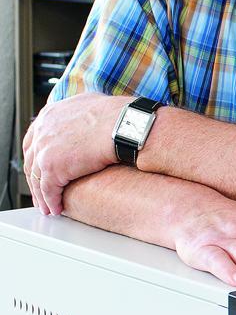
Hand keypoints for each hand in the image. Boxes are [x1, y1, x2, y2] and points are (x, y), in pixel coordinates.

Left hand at [23, 94, 123, 214]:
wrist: (125, 126)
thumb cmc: (119, 117)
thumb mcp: (91, 106)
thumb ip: (78, 115)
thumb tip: (85, 120)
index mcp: (50, 115)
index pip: (34, 141)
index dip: (36, 159)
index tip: (40, 170)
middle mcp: (42, 130)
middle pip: (31, 161)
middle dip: (35, 180)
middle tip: (41, 193)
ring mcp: (45, 148)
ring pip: (37, 178)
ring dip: (42, 196)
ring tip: (49, 207)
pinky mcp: (52, 166)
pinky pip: (48, 190)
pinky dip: (52, 202)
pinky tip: (57, 209)